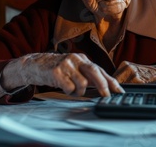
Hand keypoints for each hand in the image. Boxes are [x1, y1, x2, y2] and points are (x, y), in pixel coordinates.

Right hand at [1, 53, 123, 96]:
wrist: (36, 64)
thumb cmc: (58, 69)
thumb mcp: (74, 69)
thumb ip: (88, 75)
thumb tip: (106, 87)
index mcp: (82, 59)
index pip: (101, 70)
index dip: (111, 81)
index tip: (119, 91)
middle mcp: (76, 59)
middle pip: (94, 72)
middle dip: (103, 85)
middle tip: (106, 96)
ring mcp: (66, 65)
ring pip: (82, 83)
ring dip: (79, 91)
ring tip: (72, 90)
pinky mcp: (56, 72)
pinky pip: (69, 87)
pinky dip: (69, 92)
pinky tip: (64, 88)